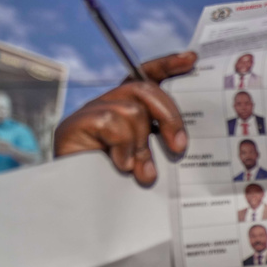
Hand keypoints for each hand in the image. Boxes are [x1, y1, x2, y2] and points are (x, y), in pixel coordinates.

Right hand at [54, 52, 196, 185]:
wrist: (85, 208)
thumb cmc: (123, 183)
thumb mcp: (150, 157)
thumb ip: (162, 141)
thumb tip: (183, 140)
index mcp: (130, 108)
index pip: (147, 76)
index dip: (167, 64)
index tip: (191, 59)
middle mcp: (110, 104)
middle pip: (144, 89)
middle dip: (169, 116)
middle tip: (179, 147)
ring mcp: (91, 113)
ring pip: (130, 109)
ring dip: (142, 144)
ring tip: (143, 172)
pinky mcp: (75, 125)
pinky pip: (110, 122)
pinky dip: (122, 146)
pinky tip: (121, 165)